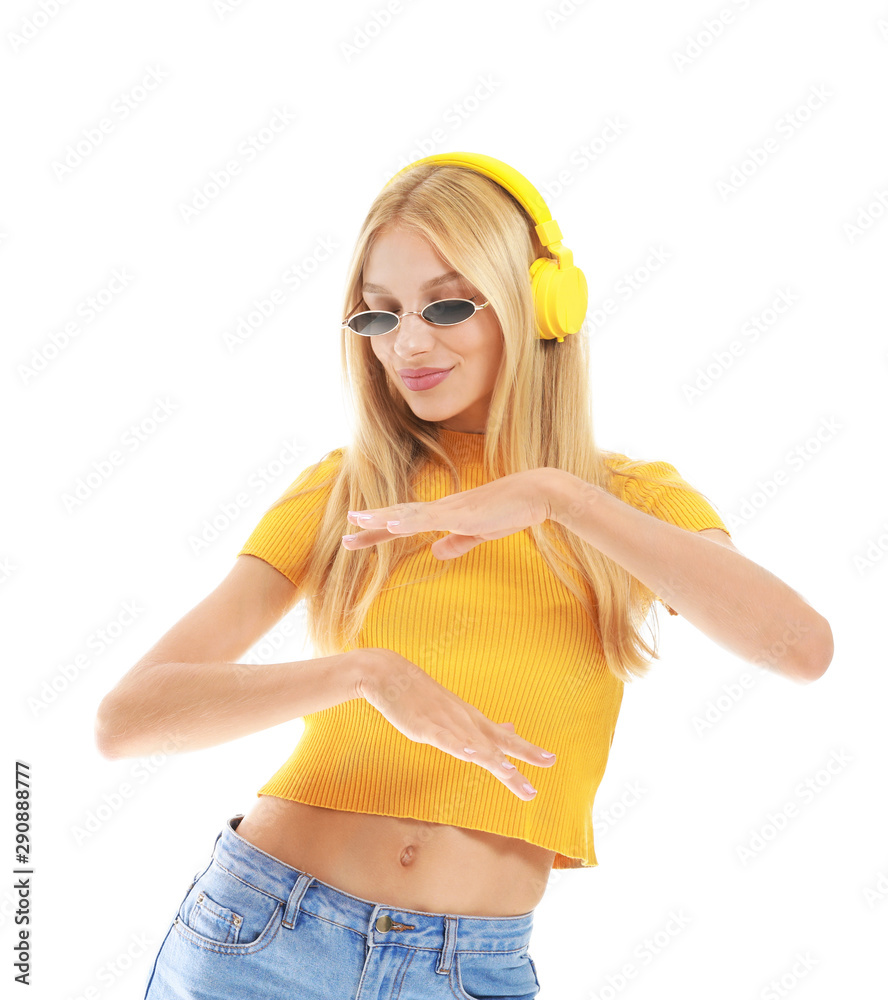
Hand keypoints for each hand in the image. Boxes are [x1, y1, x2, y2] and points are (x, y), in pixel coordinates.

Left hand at [341, 468, 552, 559]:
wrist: (534, 494)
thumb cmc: (510, 511)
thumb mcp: (479, 532)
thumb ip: (457, 542)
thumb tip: (435, 552)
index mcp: (442, 514)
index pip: (403, 523)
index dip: (378, 532)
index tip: (356, 539)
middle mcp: (440, 508)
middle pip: (397, 518)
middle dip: (370, 527)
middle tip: (343, 539)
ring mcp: (448, 509)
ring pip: (407, 515)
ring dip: (381, 519)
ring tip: (356, 523)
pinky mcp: (461, 513)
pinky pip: (430, 518)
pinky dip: (409, 522)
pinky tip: (392, 525)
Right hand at [358, 649, 556, 800]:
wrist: (391, 674)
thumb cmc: (424, 696)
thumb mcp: (459, 712)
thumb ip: (484, 727)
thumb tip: (511, 730)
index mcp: (473, 721)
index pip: (505, 739)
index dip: (527, 751)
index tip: (551, 761)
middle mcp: (465, 721)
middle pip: (495, 746)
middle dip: (516, 762)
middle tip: (535, 787)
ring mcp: (445, 723)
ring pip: (472, 744)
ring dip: (491, 758)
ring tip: (510, 772)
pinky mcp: (424, 726)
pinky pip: (442, 738)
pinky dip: (456, 745)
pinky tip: (468, 754)